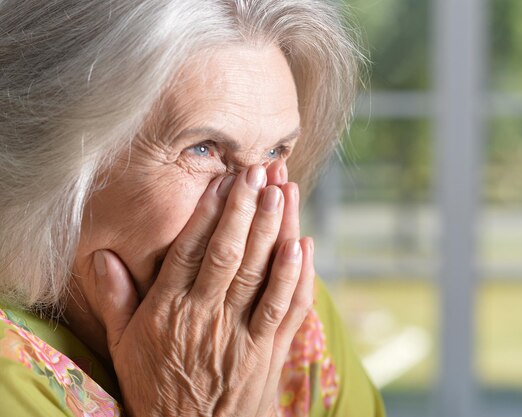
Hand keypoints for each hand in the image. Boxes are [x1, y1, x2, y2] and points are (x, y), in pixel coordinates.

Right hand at [95, 164, 314, 416]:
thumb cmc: (157, 388)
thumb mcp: (124, 347)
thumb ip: (116, 300)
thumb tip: (101, 255)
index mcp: (170, 311)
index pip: (191, 250)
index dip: (210, 212)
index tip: (224, 180)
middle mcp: (208, 317)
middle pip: (230, 254)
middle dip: (247, 209)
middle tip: (260, 171)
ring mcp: (242, 334)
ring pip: (262, 274)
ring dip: (276, 231)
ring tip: (285, 192)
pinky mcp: (269, 352)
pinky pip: (287, 309)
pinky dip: (299, 276)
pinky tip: (304, 244)